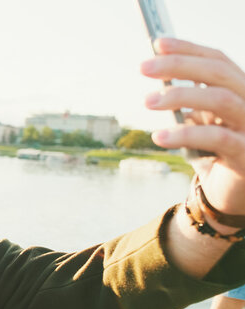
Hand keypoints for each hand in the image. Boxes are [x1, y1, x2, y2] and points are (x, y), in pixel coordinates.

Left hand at [140, 38, 244, 220]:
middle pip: (219, 73)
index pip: (217, 60)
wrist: (232, 195)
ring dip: (179, 96)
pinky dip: (185, 135)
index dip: (188, 49)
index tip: (157, 44)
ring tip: (147, 101)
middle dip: (178, 65)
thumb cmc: (213, 153)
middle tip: (143, 67)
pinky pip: (218, 138)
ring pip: (220, 99)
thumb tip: (156, 72)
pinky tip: (159, 137)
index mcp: (239, 91)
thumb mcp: (198, 122)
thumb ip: (186, 100)